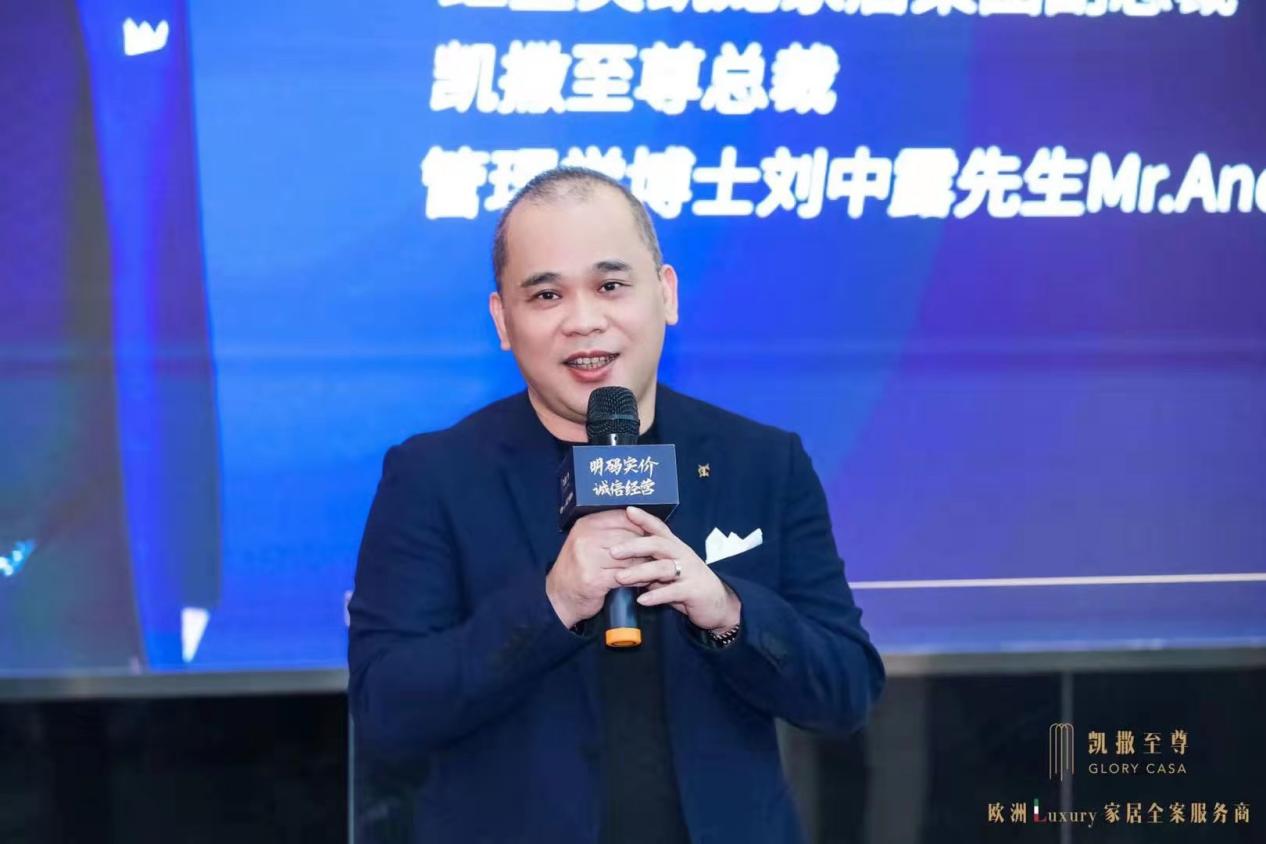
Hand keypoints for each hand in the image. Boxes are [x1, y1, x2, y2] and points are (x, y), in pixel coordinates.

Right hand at [545, 510, 648, 628]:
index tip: (654, 535)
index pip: (622, 517)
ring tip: (655, 569)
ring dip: (645, 565)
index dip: (641, 526)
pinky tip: (644, 582)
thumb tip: (644, 525)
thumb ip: (610, 532)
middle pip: (628, 537)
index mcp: (586, 524)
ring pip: (629, 558)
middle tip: (660, 554)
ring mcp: (588, 558)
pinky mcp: (593, 578)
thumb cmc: (580, 568)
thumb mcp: (589, 543)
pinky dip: (637, 580)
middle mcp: (585, 537)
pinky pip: (624, 576)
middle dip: (646, 548)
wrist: (558, 597)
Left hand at [608, 506, 741, 633]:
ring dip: (640, 572)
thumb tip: (619, 562)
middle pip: (658, 544)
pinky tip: (641, 600)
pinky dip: (656, 595)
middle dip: (634, 546)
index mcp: (675, 547)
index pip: (659, 528)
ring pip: (663, 568)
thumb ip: (648, 565)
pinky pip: (673, 592)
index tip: (628, 510)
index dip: (645, 518)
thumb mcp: (668, 571)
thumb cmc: (687, 585)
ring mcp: (690, 572)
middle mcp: (683, 555)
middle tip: (612, 552)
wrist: (718, 605)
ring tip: (620, 578)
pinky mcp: (694, 591)